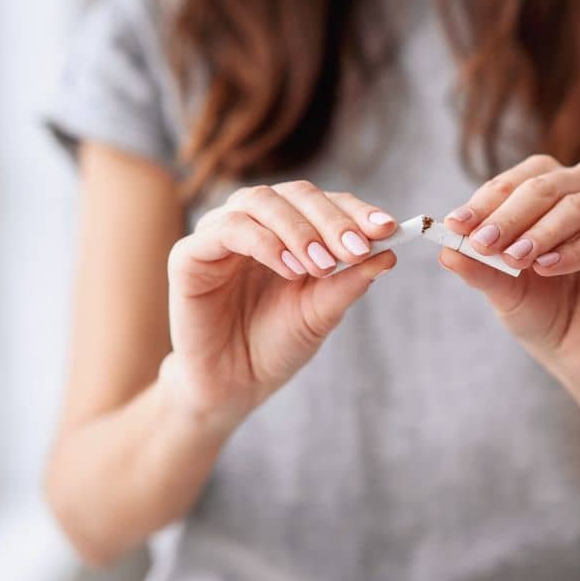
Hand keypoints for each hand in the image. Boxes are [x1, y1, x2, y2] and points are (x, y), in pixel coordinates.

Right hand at [163, 181, 397, 429]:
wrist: (233, 386)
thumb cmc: (276, 345)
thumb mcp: (322, 313)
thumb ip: (349, 282)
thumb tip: (390, 253)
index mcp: (289, 229)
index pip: (325, 202)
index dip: (355, 210)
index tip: (388, 228)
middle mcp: (255, 222)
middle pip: (295, 193)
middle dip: (331, 219)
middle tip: (356, 248)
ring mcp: (219, 234)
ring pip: (260, 201)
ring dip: (298, 230)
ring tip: (321, 265)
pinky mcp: (189, 254)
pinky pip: (227, 230)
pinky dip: (263, 242)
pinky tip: (289, 268)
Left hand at [439, 155, 579, 388]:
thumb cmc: (542, 309)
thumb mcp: (503, 290)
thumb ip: (479, 268)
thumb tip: (444, 251)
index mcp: (550, 189)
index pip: (516, 180)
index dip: (484, 201)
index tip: (455, 226)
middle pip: (546, 185)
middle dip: (509, 214)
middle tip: (482, 242)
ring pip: (579, 204)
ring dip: (542, 230)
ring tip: (515, 258)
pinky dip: (576, 250)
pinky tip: (547, 267)